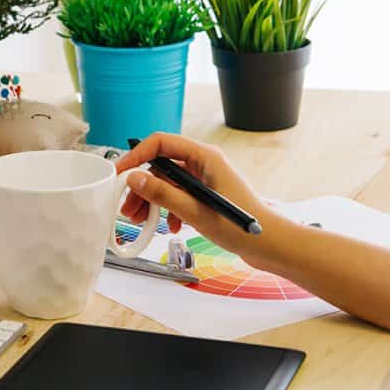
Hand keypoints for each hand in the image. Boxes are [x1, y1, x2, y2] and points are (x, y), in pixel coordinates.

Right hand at [115, 133, 278, 262]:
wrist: (270, 246)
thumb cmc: (242, 227)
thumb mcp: (195, 211)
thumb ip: (162, 194)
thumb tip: (134, 178)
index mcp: (205, 157)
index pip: (161, 143)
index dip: (136, 155)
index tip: (119, 172)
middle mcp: (204, 163)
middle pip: (161, 165)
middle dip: (142, 186)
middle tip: (128, 206)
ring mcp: (205, 179)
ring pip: (167, 182)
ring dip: (152, 200)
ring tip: (142, 220)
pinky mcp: (206, 195)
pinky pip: (178, 195)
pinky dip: (168, 209)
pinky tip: (171, 226)